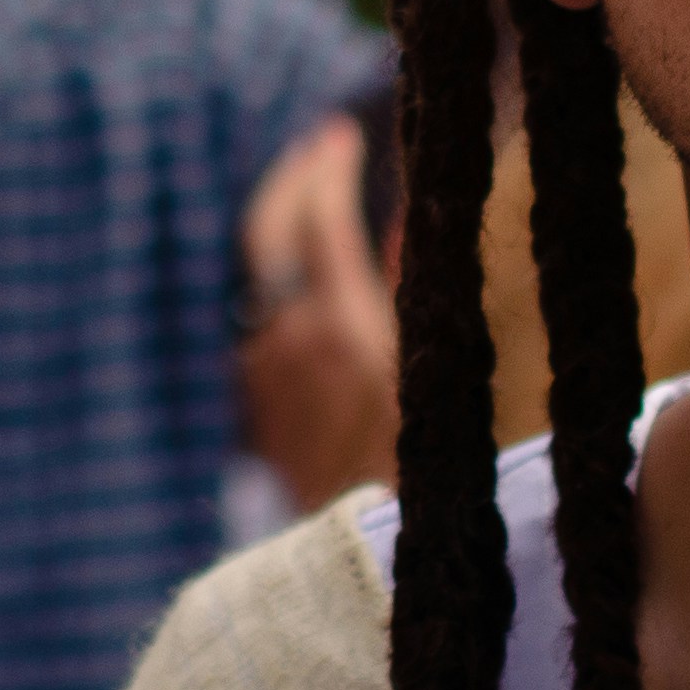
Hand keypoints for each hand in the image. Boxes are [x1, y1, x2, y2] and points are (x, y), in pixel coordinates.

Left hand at [235, 109, 399, 517]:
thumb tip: (416, 216)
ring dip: (277, 219)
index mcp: (341, 329)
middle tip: (318, 145)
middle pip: (267, 230)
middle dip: (291, 178)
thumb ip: (421, 290)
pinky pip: (254, 309)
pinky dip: (274, 268)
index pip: (321, 220)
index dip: (329, 168)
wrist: (356, 557)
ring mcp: (261, 368)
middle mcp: (287, 341)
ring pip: (253, 269)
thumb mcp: (436, 378)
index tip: (342, 133)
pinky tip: (299, 264)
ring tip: (308, 190)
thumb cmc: (420, 473)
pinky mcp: (252, 395)